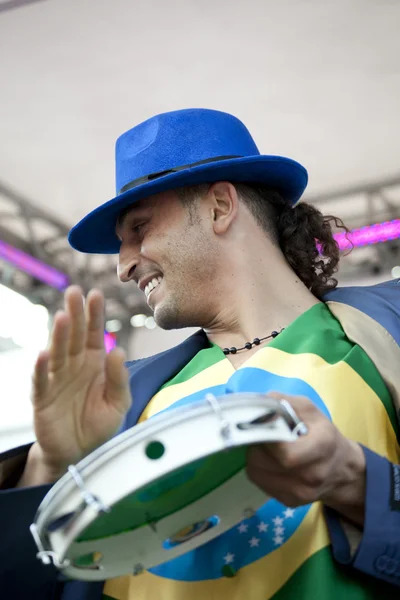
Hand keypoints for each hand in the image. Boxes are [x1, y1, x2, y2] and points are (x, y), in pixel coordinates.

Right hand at [27, 286, 131, 479]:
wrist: (80, 453)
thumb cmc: (100, 423)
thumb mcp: (119, 403)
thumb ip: (119, 379)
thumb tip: (118, 351)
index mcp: (94, 361)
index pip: (93, 333)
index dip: (94, 314)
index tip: (96, 294)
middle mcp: (74, 365)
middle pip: (73, 336)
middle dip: (74, 314)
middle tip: (74, 292)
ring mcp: (57, 379)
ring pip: (57, 352)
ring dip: (58, 335)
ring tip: (61, 317)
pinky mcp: (43, 397)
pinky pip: (41, 381)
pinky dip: (41, 368)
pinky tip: (43, 354)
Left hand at [246, 392, 365, 526]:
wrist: (341, 469)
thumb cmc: (322, 434)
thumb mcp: (309, 410)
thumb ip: (284, 402)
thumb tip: (259, 405)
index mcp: (322, 445)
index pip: (284, 450)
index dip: (266, 435)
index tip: (261, 424)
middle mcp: (312, 474)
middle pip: (264, 460)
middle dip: (256, 443)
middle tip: (261, 433)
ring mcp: (300, 492)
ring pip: (256, 471)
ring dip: (254, 455)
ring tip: (266, 446)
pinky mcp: (288, 502)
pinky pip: (259, 481)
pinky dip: (258, 468)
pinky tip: (269, 460)